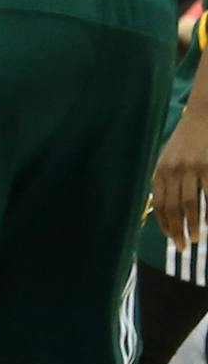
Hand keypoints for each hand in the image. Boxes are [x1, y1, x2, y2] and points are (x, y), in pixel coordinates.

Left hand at [154, 106, 207, 251]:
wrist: (203, 116)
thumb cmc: (187, 142)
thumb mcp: (169, 159)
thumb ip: (167, 181)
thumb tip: (166, 211)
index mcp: (160, 170)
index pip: (160, 204)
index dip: (165, 224)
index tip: (170, 238)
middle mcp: (173, 170)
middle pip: (174, 208)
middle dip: (177, 230)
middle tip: (182, 247)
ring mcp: (191, 169)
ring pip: (191, 205)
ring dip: (193, 225)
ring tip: (196, 239)